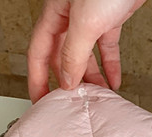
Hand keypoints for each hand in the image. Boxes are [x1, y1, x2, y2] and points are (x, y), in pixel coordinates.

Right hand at [27, 0, 147, 102]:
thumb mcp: (85, 23)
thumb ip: (73, 54)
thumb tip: (66, 80)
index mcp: (55, 15)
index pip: (38, 54)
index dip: (37, 79)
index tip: (39, 102)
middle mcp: (70, 17)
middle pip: (61, 57)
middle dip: (66, 83)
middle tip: (67, 107)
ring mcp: (91, 18)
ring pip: (85, 55)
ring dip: (90, 79)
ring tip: (95, 99)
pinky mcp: (111, 17)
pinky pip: (107, 48)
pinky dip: (110, 66)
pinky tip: (113, 81)